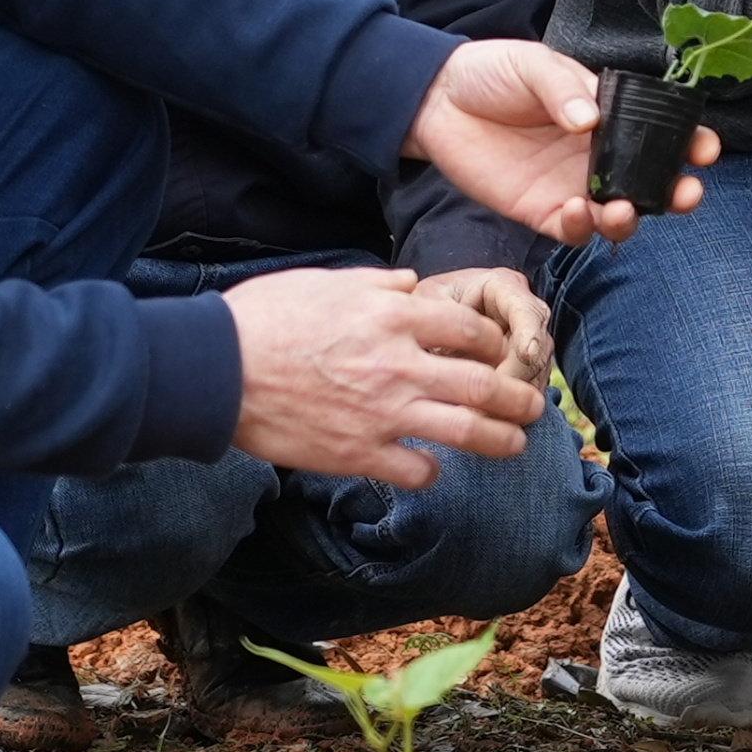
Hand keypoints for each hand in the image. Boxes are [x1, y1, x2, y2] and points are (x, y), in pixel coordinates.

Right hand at [225, 266, 541, 483]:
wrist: (217, 369)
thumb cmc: (266, 317)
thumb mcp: (328, 281)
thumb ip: (379, 284)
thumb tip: (411, 284)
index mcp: (395, 316)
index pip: (473, 331)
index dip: (496, 344)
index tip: (501, 354)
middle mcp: (400, 364)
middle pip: (486, 386)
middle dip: (520, 399)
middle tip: (534, 408)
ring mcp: (383, 413)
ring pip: (467, 432)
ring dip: (501, 441)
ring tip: (515, 445)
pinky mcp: (359, 453)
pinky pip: (418, 469)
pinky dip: (433, 470)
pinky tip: (433, 467)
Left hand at [407, 38, 715, 245]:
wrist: (438, 100)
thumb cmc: (495, 72)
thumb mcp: (534, 65)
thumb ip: (564, 89)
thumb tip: (590, 120)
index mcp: (610, 116)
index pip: (661, 133)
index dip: (690, 143)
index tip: (705, 148)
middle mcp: (599, 156)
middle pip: (651, 183)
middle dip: (676, 193)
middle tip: (686, 194)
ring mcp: (573, 187)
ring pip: (617, 215)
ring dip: (629, 218)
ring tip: (621, 210)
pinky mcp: (541, 212)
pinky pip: (572, 230)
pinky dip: (579, 227)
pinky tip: (572, 210)